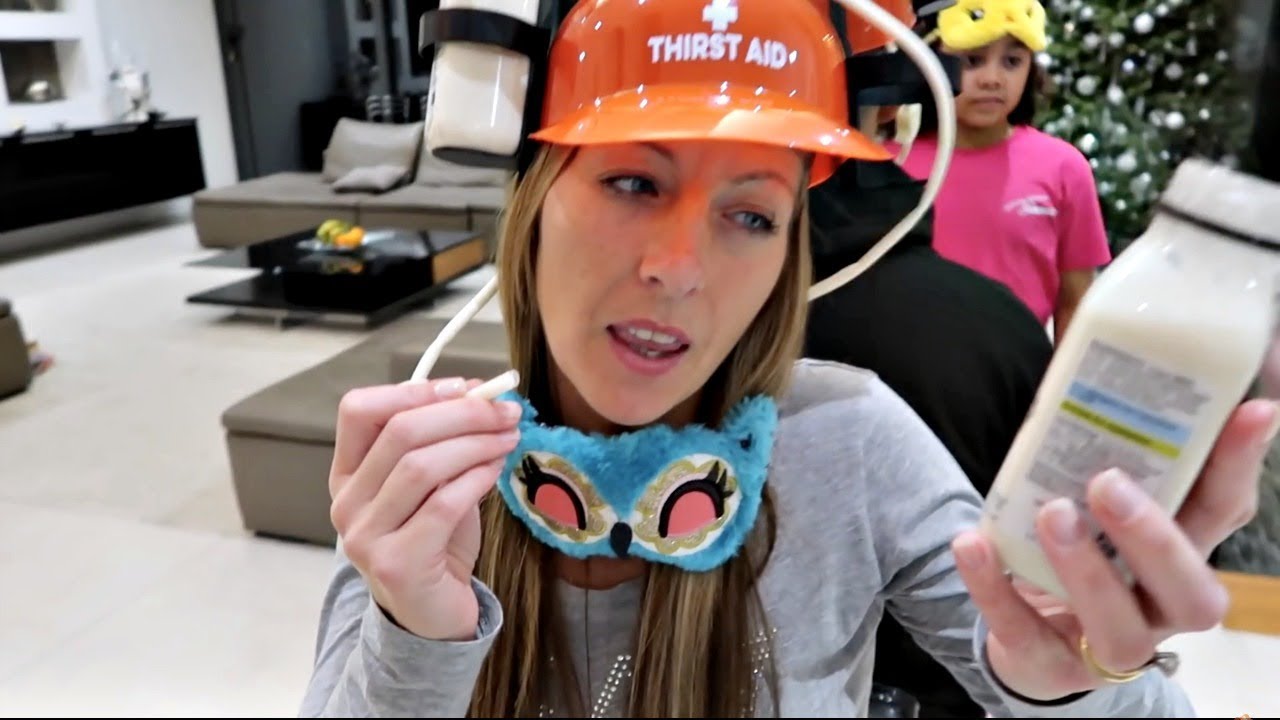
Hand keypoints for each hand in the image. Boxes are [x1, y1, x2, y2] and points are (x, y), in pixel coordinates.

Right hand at [328, 377, 522, 640]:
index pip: (358, 410)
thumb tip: (482, 395)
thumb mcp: (431, 485)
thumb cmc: (435, 540)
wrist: (431, 614)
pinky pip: (443, 505)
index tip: (465, 387)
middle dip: (461, 413)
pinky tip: (496, 470)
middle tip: (505, 410)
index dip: (413, 390)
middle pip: (399, 432)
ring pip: (421, 465)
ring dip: (475, 443)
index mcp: (347, 474)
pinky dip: (476, 479)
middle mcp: (347, 503)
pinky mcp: (398, 564)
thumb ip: (442, 444)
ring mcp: (366, 537)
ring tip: (508, 438)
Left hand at [953, 398, 1278, 700]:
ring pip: (1120, 626)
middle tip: (1107, 481)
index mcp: (1182, 555)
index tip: (1250, 410)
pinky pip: (1024, 635)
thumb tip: (1097, 359)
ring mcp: (1108, 644)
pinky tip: (972, 544)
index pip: (1223, 512)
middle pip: (1191, 590)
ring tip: (1049, 512)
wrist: (1028, 629)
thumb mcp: (1099, 501)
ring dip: (1085, 569)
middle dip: (1154, 537)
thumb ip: (1107, 447)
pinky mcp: (1048, 663)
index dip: (1239, 465)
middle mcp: (1160, 606)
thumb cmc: (1077, 549)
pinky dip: (994, 589)